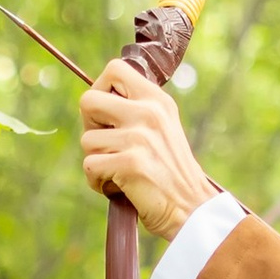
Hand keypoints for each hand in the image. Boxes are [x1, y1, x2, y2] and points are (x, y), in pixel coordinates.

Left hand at [80, 61, 217, 240]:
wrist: (192, 209)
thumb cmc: (171, 172)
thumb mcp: (162, 127)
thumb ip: (136, 108)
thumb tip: (97, 97)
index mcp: (157, 100)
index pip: (115, 69)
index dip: (101, 89)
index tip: (108, 114)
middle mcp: (149, 113)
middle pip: (88, 101)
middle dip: (89, 126)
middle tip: (107, 144)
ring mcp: (139, 137)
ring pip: (87, 140)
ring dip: (97, 160)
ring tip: (118, 171)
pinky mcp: (130, 163)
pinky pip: (90, 166)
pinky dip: (97, 181)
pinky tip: (117, 186)